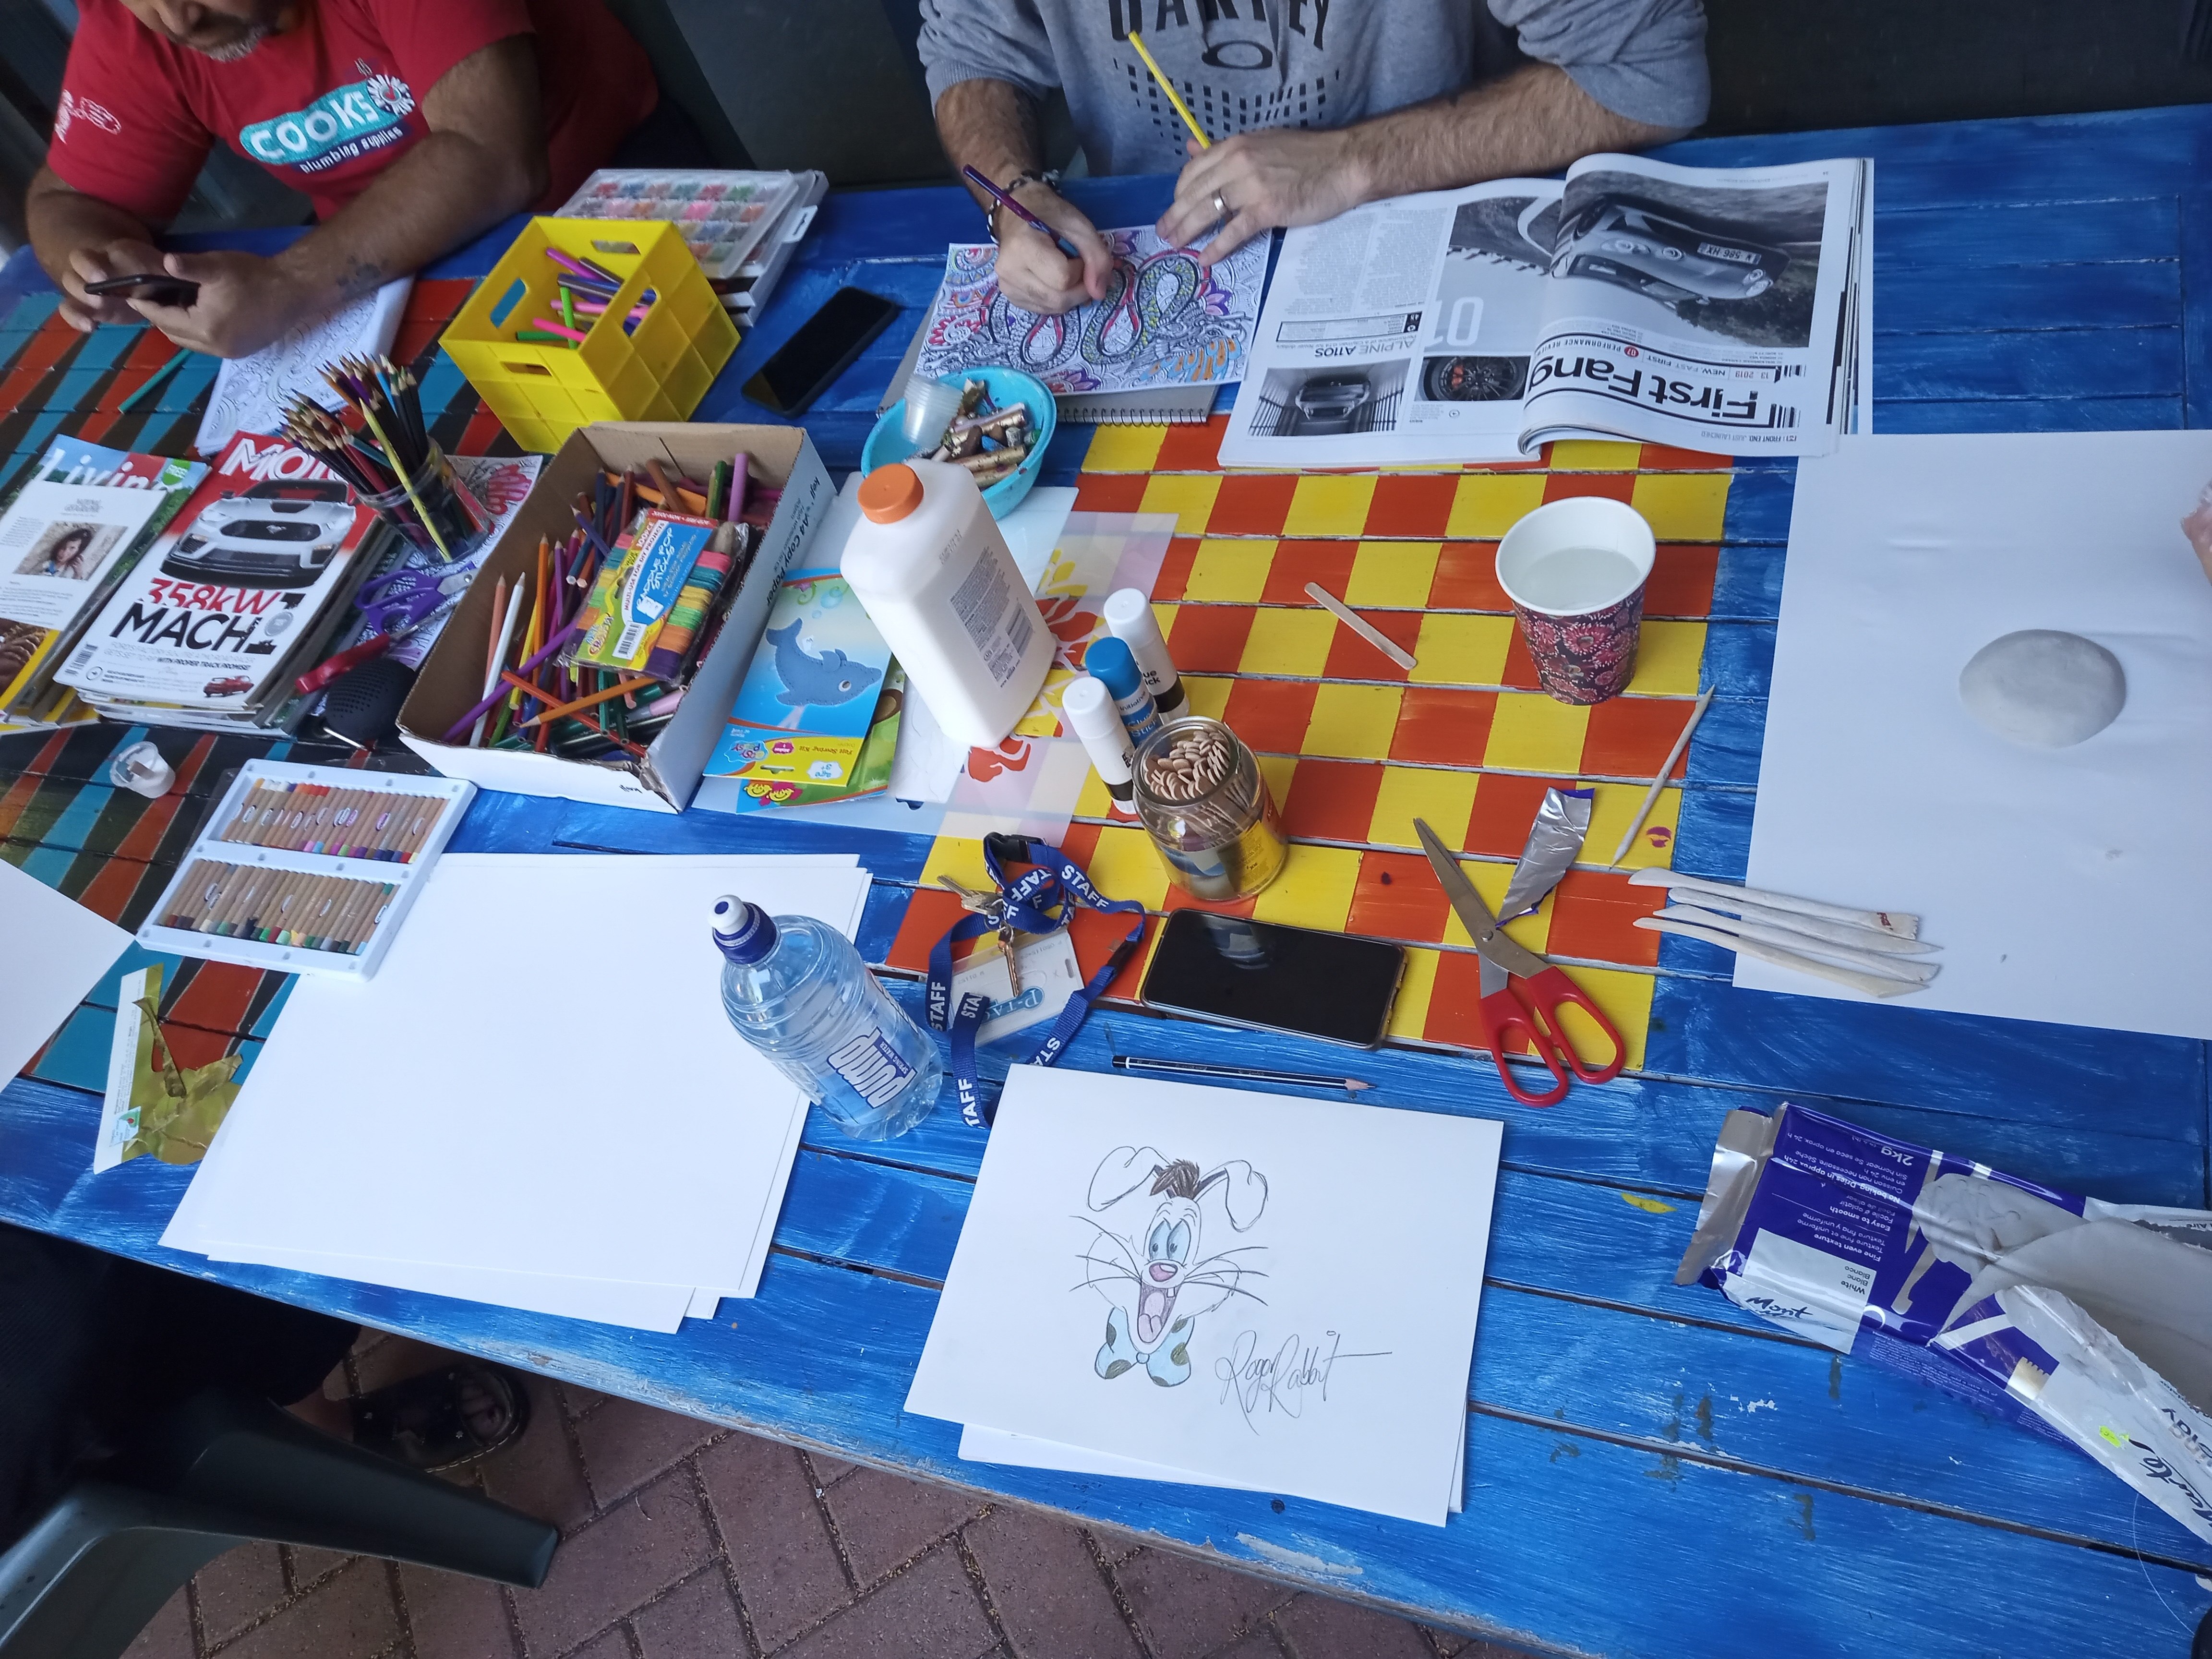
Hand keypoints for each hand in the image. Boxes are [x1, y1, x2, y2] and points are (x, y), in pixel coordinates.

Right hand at [59, 238, 171, 331]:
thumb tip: (174, 265)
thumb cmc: (155, 274)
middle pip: (77, 262)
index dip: (98, 264)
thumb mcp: (163, 268)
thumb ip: (167, 267)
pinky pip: (70, 308)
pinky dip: (76, 317)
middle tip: (99, 297)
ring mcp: (88, 285)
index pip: (99, 253)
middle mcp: (96, 265)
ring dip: (80, 296)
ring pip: (70, 283)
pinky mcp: (86, 306)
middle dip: (85, 277)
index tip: (103, 278)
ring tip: (96, 311)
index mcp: (115, 253)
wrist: (147, 286)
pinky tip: (89, 327)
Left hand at [127, 249, 311, 358]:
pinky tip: (200, 314)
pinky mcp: (242, 351)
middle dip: (160, 317)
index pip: (164, 319)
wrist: (295, 290)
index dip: (146, 306)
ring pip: (190, 342)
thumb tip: (163, 262)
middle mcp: (215, 347)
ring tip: (174, 305)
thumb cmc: (255, 275)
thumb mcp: (218, 266)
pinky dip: (197, 331)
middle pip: (173, 334)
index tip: (132, 294)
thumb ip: (188, 267)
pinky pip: (207, 345)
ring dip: (179, 326)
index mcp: (206, 327)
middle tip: (152, 297)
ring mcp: (230, 352)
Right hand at [990, 183, 1114, 314]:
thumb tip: (1099, 294)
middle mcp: (1009, 272)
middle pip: (1058, 299)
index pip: (1063, 279)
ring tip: (1065, 272)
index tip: (1077, 254)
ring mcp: (1007, 287)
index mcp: (1022, 247)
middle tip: (1079, 268)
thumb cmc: (1048, 214)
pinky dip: (1057, 300)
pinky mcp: (1009, 297)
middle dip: (1079, 288)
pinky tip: (1053, 281)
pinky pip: (1043, 309)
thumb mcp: (1080, 226)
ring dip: (1070, 295)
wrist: (1017, 213)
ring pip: (1052, 308)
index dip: (1080, 270)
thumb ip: (1097, 257)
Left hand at [1157, 129, 1369, 266]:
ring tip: (1175, 246)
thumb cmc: (1308, 155)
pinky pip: (1234, 231)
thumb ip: (1227, 151)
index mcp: (1236, 146)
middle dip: (1174, 216)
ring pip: (1207, 211)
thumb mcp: (1262, 143)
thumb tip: (1192, 149)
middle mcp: (1239, 162)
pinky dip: (1217, 247)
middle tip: (1163, 234)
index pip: (1194, 171)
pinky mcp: (1267, 208)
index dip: (1179, 193)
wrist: (1344, 162)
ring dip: (1187, 232)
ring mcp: (1252, 186)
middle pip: (1194, 193)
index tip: (1175, 208)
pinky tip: (1205, 259)